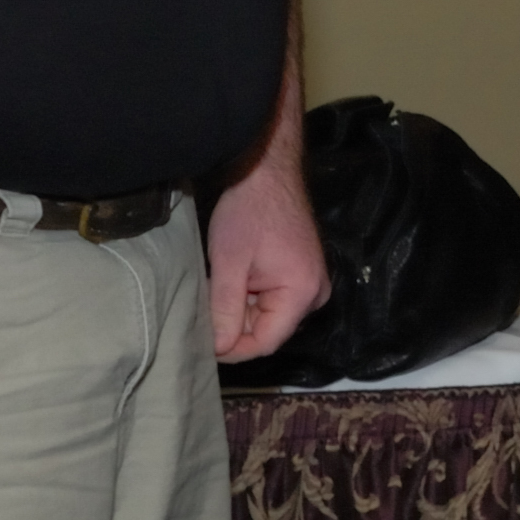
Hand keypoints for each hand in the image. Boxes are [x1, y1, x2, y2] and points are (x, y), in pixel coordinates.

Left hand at [206, 148, 327, 361]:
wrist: (265, 170)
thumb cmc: (247, 211)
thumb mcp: (229, 264)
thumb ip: (225, 311)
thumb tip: (219, 349)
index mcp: (303, 293)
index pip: (265, 342)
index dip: (233, 348)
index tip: (203, 342)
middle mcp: (315, 294)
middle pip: (268, 329)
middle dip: (235, 323)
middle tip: (205, 307)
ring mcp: (312, 283)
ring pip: (269, 315)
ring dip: (241, 308)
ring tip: (219, 286)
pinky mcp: (303, 273)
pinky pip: (274, 299)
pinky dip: (251, 294)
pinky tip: (233, 277)